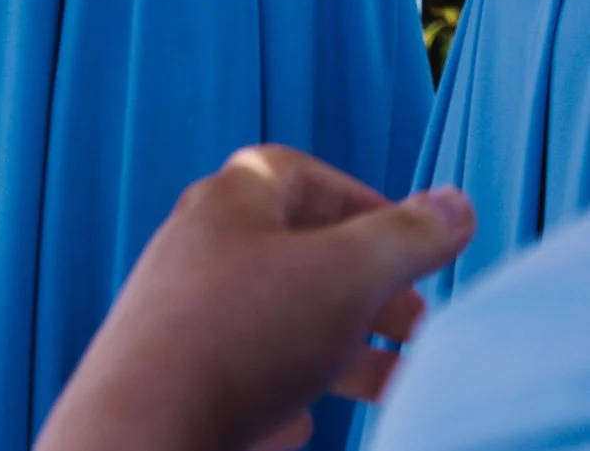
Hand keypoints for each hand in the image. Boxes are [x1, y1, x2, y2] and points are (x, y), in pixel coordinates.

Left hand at [37, 148, 475, 450]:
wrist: (143, 430)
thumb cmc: (243, 337)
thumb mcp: (345, 277)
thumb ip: (405, 239)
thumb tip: (456, 204)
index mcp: (229, 202)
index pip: (299, 174)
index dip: (364, 202)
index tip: (415, 246)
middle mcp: (198, 248)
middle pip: (293, 251)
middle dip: (366, 285)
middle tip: (419, 325)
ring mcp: (179, 314)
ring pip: (274, 319)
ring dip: (339, 346)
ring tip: (392, 382)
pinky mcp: (172, 380)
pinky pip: (239, 376)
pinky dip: (283, 389)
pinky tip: (304, 421)